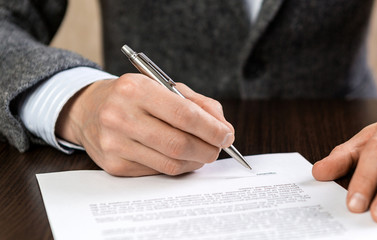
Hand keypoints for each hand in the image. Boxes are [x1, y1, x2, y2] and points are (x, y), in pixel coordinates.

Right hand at [55, 73, 234, 175]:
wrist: (88, 109)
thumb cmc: (135, 97)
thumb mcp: (164, 87)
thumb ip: (199, 105)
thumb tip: (224, 130)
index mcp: (136, 89)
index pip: (184, 115)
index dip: (211, 129)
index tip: (227, 135)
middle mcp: (120, 116)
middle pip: (179, 143)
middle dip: (208, 149)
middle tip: (218, 148)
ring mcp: (114, 143)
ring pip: (170, 162)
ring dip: (195, 161)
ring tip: (201, 152)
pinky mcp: (114, 165)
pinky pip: (158, 171)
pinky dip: (177, 166)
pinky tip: (179, 156)